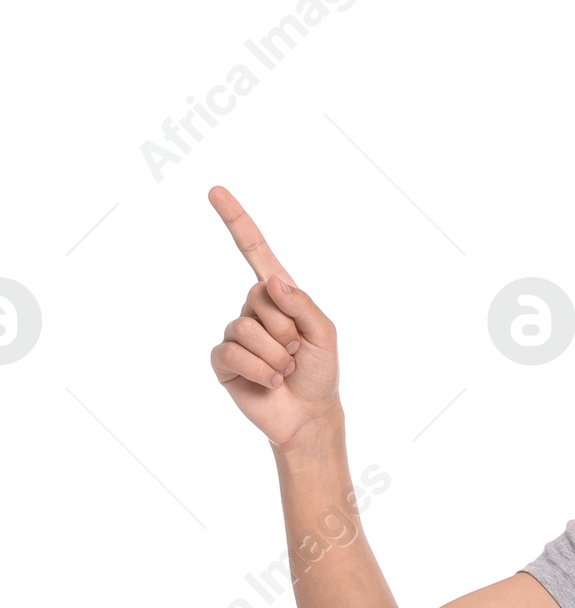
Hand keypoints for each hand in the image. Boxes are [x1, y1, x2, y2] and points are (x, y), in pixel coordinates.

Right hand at [207, 185, 340, 447]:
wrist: (308, 416)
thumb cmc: (320, 373)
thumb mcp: (325, 334)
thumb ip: (303, 304)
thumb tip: (270, 281)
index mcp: (278, 296)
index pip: (255, 252)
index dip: (236, 221)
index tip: (215, 191)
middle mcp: (253, 310)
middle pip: (258, 297)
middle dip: (285, 328)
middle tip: (297, 352)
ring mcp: (236, 335)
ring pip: (245, 328)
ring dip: (275, 355)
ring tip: (286, 371)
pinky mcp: (224, 361)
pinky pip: (232, 353)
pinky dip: (259, 370)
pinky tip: (271, 382)